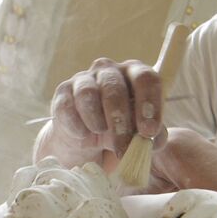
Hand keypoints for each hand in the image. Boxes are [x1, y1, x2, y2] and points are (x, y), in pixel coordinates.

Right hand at [49, 57, 167, 161]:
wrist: (84, 139)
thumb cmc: (119, 131)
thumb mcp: (139, 135)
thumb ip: (152, 136)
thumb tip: (154, 139)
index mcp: (134, 74)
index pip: (145, 78)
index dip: (149, 104)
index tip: (149, 131)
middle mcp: (109, 70)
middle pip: (115, 88)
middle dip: (121, 120)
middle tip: (124, 147)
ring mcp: (83, 79)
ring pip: (89, 93)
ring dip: (97, 119)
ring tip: (100, 135)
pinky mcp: (62, 93)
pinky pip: (67, 106)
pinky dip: (76, 123)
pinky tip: (82, 135)